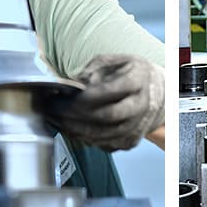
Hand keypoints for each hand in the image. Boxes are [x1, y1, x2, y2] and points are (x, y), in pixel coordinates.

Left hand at [47, 54, 165, 151]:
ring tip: (56, 120)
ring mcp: (137, 126)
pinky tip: (70, 129)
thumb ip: (91, 70)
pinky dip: (84, 139)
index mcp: (137, 80)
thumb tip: (71, 85)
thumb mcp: (112, 61)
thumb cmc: (128, 74)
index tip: (61, 95)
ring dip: (75, 130)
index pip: (109, 91)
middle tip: (52, 110)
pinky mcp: (130, 141)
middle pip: (106, 116)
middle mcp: (140, 105)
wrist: (154, 92)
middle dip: (74, 115)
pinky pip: (104, 145)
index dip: (83, 96)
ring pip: (103, 135)